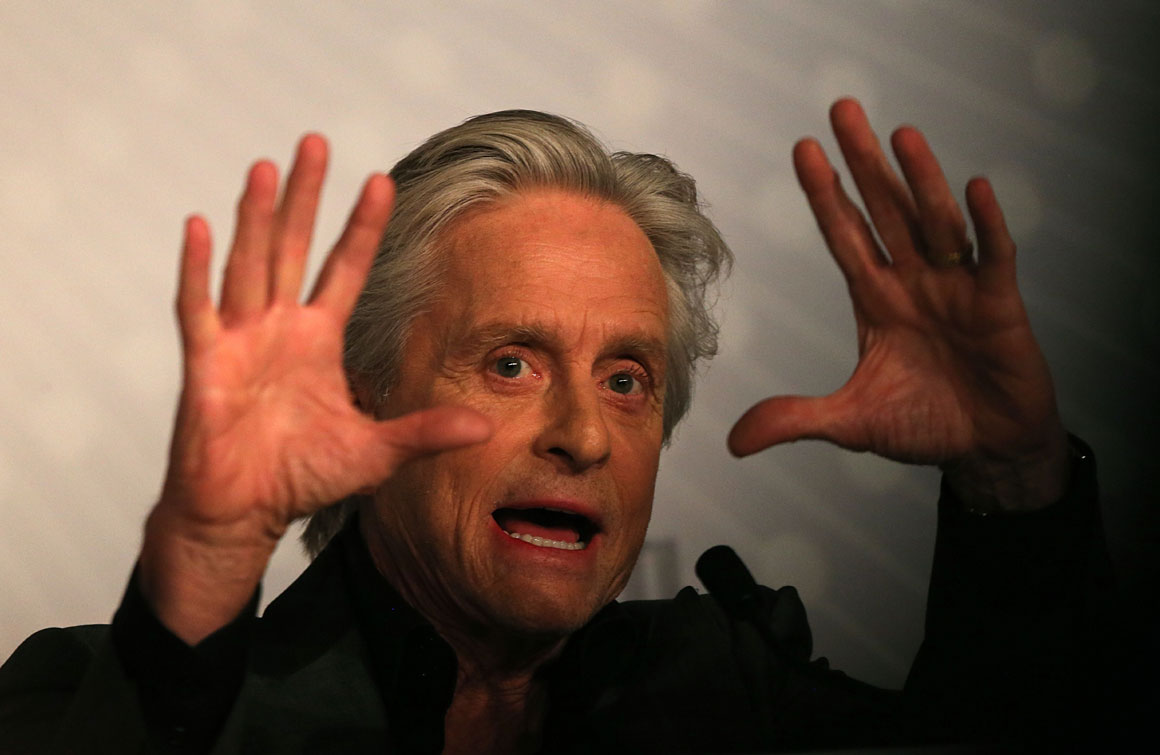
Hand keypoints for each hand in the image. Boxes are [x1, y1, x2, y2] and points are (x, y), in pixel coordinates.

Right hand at [140, 136, 490, 642]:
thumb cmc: (301, 478)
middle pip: (293, 249)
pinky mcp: (205, 363)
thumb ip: (424, 433)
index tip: (382, 181)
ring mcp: (239, 341)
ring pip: (250, 264)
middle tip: (316, 142)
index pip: (345, 269)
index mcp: (318, 341)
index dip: (362, 227)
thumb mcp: (375, 453)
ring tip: (266, 167)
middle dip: (305, 197)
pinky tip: (202, 225)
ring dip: (256, 216)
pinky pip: (198, 308)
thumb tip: (487, 426)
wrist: (244, 512)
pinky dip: (199, 269)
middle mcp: (279, 329)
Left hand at [728, 99, 1068, 511]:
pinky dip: (986, 225)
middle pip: (885, 211)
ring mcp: (957, 288)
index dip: (826, 194)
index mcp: (876, 299)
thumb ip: (795, 419)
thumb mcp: (851, 423)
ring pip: (935, 223)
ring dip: (919, 181)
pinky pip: (993, 256)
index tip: (803, 149)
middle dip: (863, 162)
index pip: (844, 235)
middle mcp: (913, 282)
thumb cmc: (924, 425)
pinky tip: (974, 189)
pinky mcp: (1000, 305)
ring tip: (899, 136)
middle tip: (843, 109)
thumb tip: (733, 441)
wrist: (987, 447)